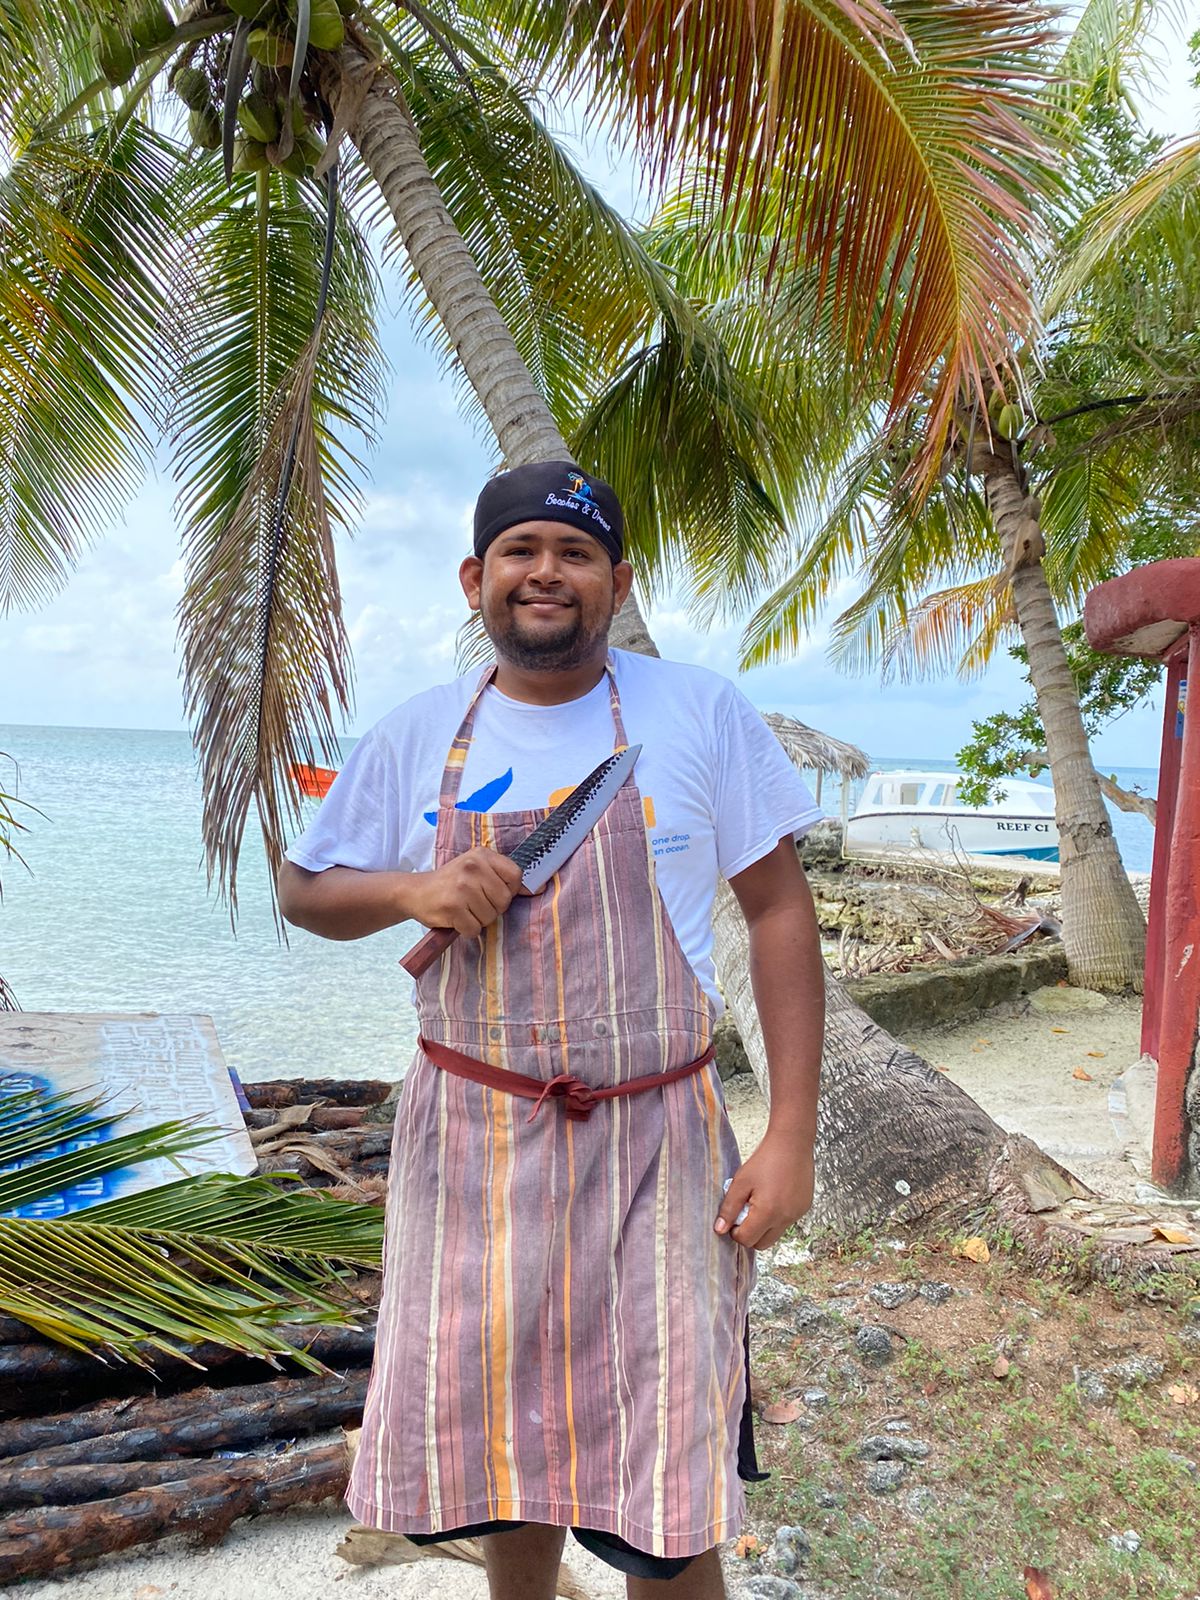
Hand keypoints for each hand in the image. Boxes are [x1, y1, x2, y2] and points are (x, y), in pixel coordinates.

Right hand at [406, 848, 526, 938]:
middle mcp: (473, 868)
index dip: (509, 890)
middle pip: (504, 901)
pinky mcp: (452, 907)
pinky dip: (466, 929)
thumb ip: (503, 877)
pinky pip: (474, 929)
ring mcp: (462, 887)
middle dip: (492, 908)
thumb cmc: (451, 883)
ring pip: (490, 917)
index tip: (494, 893)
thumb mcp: (476, 870)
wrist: (415, 891)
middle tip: (474, 903)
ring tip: (463, 909)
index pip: (516, 876)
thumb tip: (539, 890)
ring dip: (478, 920)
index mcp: (482, 855)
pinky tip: (456, 918)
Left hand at [715, 1130, 814, 1250]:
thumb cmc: (765, 1159)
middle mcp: (785, 1218)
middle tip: (745, 1212)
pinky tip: (774, 1195)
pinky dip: (777, 1216)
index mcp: (768, 1213)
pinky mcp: (804, 1207)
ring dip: (764, 1226)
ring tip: (760, 1201)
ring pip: (776, 1233)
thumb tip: (720, 1229)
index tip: (733, 1218)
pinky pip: (787, 1222)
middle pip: (762, 1244)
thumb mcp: (741, 1181)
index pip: (747, 1240)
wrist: (792, 1142)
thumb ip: (729, 1208)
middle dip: (750, 1234)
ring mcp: (797, 1214)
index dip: (735, 1232)